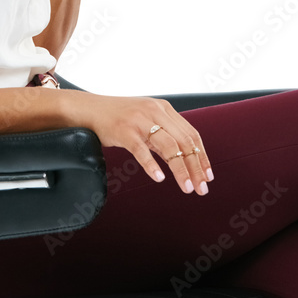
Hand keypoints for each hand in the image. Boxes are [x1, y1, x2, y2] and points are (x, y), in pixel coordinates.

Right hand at [77, 93, 213, 195]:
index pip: (191, 134)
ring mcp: (139, 120)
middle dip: (196, 167)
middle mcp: (155, 111)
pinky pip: (141, 150)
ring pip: (168, 146)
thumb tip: (185, 158)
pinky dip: (152, 165)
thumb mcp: (147, 121)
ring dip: (180, 170)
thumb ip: (165, 135)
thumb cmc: (119, 118)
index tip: (208, 176)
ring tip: (187, 187)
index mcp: (164, 108)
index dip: (203, 156)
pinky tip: (158, 178)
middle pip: (184, 142)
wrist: (90, 109)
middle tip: (201, 188)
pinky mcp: (124, 130)